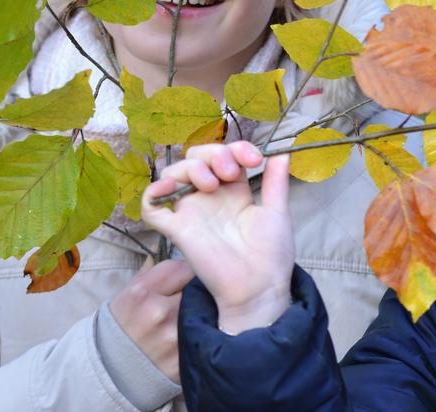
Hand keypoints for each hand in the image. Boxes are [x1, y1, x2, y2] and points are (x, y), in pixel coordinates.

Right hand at [109, 257, 194, 382]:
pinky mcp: (184, 358)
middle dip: (197, 288)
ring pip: (203, 311)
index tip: (187, 274)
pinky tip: (197, 331)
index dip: (186, 269)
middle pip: (194, 287)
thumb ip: (149, 272)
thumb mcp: (127, 293)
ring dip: (203, 309)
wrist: (110, 370)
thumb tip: (167, 250)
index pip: (180, 266)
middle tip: (197, 291)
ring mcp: (173, 337)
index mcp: (142, 292)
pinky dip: (203, 332)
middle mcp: (159, 312)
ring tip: (197, 311)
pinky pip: (202, 336)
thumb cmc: (120, 326)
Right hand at [141, 141, 294, 334]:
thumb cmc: (270, 254)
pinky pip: (151, 208)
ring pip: (173, 173)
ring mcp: (192, 211)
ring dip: (191, 167)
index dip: (236, 148)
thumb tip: (283, 150)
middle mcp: (210, 196)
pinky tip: (169, 187)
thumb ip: (276, 181)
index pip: (225, 154)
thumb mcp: (277, 212)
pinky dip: (152, 192)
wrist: (260, 288)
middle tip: (230, 171)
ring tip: (211, 183)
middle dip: (212, 153)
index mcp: (234, 189)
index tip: (254, 159)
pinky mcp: (178, 229)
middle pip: (196, 157)